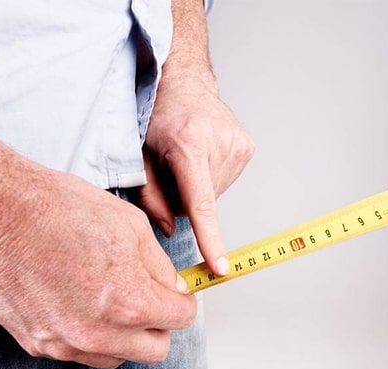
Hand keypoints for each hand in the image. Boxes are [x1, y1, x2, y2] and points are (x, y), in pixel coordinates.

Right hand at [0, 169, 195, 368]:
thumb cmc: (54, 207)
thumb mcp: (128, 223)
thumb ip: (159, 265)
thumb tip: (174, 287)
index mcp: (129, 301)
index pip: (180, 319)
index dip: (182, 300)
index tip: (175, 292)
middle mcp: (98, 333)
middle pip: (154, 350)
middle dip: (159, 324)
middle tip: (148, 295)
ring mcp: (64, 343)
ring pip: (117, 357)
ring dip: (125, 334)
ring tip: (109, 296)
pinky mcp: (36, 344)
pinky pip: (80, 353)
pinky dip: (90, 335)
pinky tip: (78, 300)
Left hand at [141, 77, 253, 274]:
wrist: (183, 83)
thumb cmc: (157, 118)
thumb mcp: (140, 156)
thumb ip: (150, 197)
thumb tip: (170, 230)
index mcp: (188, 145)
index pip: (201, 204)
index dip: (210, 239)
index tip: (221, 267)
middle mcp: (219, 144)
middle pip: (203, 202)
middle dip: (185, 198)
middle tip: (172, 170)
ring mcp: (237, 145)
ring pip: (215, 194)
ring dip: (199, 187)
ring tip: (188, 158)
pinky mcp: (247, 146)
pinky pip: (226, 181)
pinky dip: (212, 177)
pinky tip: (203, 155)